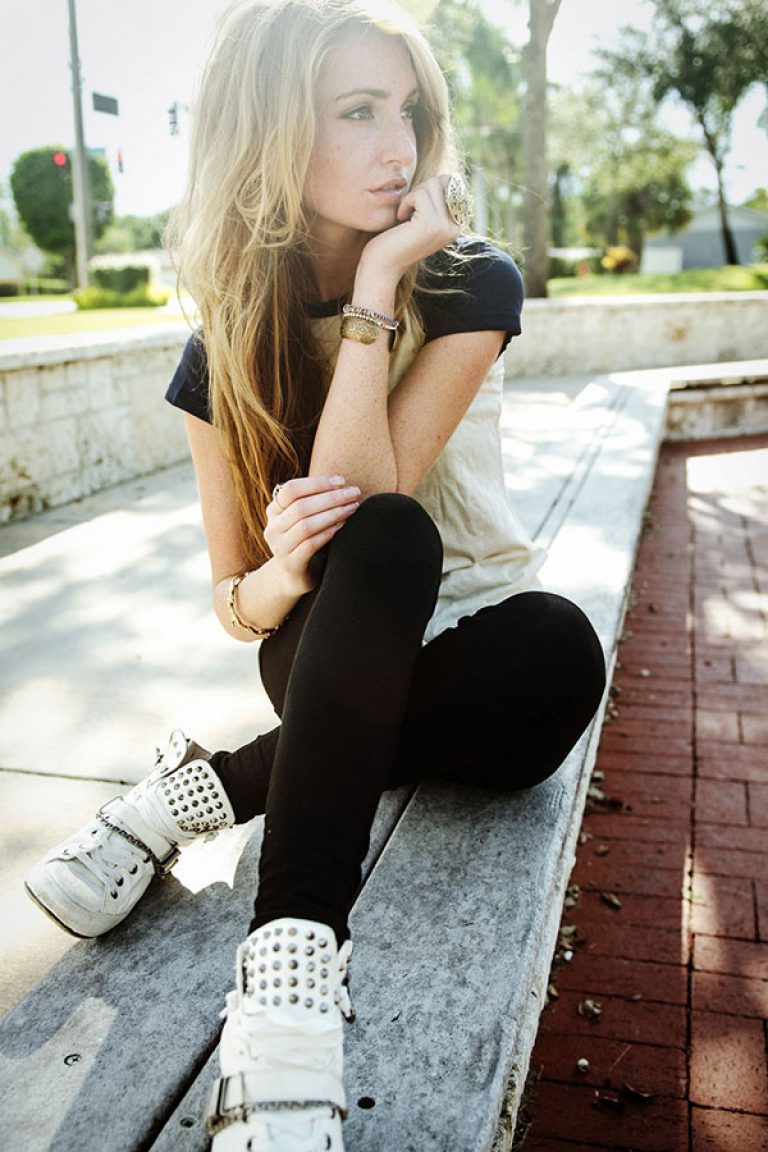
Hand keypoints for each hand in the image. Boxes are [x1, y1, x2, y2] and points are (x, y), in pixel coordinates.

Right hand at [263, 475, 359, 594]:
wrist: (293, 577)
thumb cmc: (306, 541)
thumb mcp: (305, 519)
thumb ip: (314, 502)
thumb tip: (344, 485)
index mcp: (274, 511)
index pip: (291, 489)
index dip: (317, 483)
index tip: (342, 481)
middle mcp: (273, 528)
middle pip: (300, 506)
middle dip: (331, 497)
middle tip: (354, 493)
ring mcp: (279, 548)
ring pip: (306, 525)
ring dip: (333, 514)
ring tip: (353, 508)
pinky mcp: (290, 564)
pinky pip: (310, 545)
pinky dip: (328, 533)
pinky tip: (343, 526)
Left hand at [358, 175, 459, 282]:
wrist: (382, 266)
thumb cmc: (395, 239)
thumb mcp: (420, 217)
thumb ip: (435, 201)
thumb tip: (448, 177)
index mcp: (455, 225)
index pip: (452, 184)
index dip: (428, 188)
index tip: (415, 209)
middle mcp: (455, 227)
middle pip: (443, 181)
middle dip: (420, 190)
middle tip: (407, 211)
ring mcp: (444, 227)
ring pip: (431, 185)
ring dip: (412, 196)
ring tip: (404, 216)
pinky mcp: (431, 225)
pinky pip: (419, 195)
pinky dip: (405, 202)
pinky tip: (400, 218)